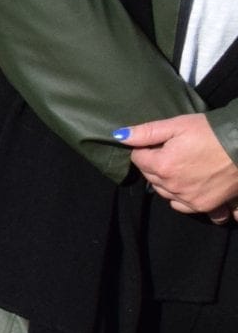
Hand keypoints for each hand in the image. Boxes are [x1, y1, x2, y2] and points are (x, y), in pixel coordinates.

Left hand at [123, 113, 237, 219]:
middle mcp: (172, 186)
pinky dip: (184, 200)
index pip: (138, 159)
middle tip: (173, 153)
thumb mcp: (179, 125)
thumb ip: (147, 132)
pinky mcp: (205, 206)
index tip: (160, 143)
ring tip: (181, 169)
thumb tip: (119, 136)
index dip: (146, 149)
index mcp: (162, 165)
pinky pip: (185, 207)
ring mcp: (189, 199)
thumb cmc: (213, 132)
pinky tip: (190, 189)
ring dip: (167, 183)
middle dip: (155, 165)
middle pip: (150, 177)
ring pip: (165, 193)